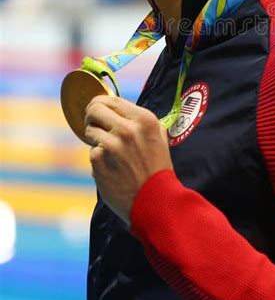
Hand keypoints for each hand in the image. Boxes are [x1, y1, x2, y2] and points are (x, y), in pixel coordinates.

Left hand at [85, 95, 172, 224]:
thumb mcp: (159, 137)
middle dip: (91, 115)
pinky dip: (99, 159)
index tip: (98, 109)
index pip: (111, 99)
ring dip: (96, 138)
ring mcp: (111, 144)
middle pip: (94, 108)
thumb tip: (119, 110)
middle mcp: (127, 128)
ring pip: (90, 130)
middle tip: (94, 123)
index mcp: (144, 119)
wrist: (155, 200)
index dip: (101, 103)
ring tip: (110, 151)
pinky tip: (112, 168)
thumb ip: (140, 121)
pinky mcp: (98, 161)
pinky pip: (92, 152)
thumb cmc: (158, 169)